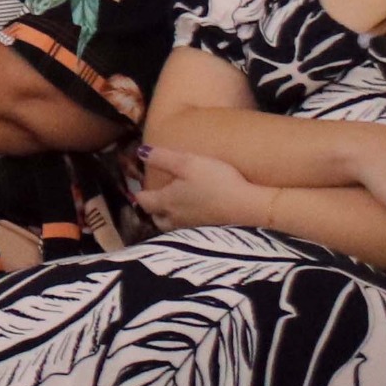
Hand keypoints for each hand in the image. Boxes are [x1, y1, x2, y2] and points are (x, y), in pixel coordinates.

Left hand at [136, 141, 268, 234]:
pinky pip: (186, 230)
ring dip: (166, 218)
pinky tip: (193, 215)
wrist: (247, 207)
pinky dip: (183, 223)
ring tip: (171, 209)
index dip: (139, 192)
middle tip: (154, 198)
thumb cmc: (216, 182)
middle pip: (155, 217)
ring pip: (170, 226)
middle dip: (151, 209)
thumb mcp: (187, 163)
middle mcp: (174, 218)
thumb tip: (140, 152)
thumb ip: (162, 158)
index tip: (139, 186)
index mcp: (166, 202)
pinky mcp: (206, 232)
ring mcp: (190, 228)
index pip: (143, 200)